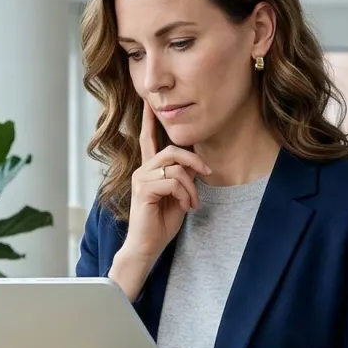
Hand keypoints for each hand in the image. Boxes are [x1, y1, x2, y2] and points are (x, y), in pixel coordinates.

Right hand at [111, 104, 211, 300]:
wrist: (147, 246)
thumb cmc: (161, 223)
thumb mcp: (179, 195)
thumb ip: (183, 178)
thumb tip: (195, 167)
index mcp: (149, 170)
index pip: (148, 140)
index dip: (149, 120)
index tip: (149, 102)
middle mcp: (142, 171)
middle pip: (172, 151)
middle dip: (195, 161)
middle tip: (207, 173)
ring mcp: (141, 179)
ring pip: (176, 168)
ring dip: (191, 187)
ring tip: (192, 202)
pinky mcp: (144, 190)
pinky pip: (173, 182)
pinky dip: (184, 195)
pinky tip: (184, 207)